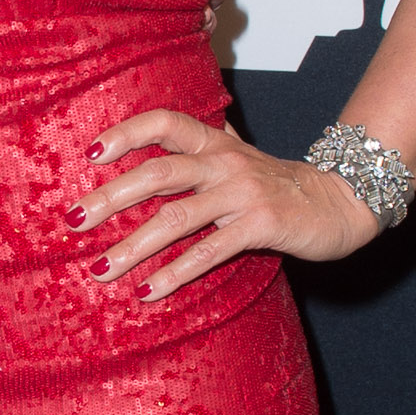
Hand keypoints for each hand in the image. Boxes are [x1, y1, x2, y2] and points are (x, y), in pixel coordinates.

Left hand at [73, 112, 375, 299]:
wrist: (342, 203)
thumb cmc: (281, 184)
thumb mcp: (240, 157)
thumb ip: (202, 146)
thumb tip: (158, 135)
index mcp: (216, 143)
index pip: (166, 122)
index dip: (127, 133)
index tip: (90, 154)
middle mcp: (225, 163)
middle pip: (158, 173)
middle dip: (110, 198)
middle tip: (73, 222)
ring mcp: (243, 194)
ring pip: (176, 219)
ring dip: (132, 247)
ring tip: (100, 270)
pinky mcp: (261, 226)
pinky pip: (208, 252)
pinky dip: (174, 274)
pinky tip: (147, 292)